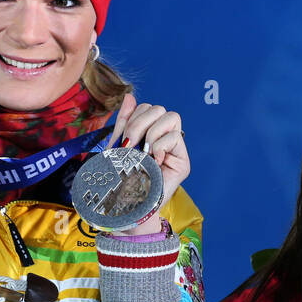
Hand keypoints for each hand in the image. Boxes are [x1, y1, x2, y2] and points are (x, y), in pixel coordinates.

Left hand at [106, 94, 189, 233]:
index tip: (123, 140)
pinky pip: (175, 137)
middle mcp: (164, 138)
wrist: (125, 206)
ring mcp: (175, 150)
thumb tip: (130, 96)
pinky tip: (153, 161)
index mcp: (148, 132)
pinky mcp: (183, 162)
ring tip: (144, 153)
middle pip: (159, 108)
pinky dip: (160, 146)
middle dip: (139, 123)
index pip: (147, 108)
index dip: (133, 117)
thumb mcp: (117, 144)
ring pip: (171, 116)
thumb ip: (124, 120)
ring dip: (152, 132)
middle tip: (130, 145)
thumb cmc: (120, 179)